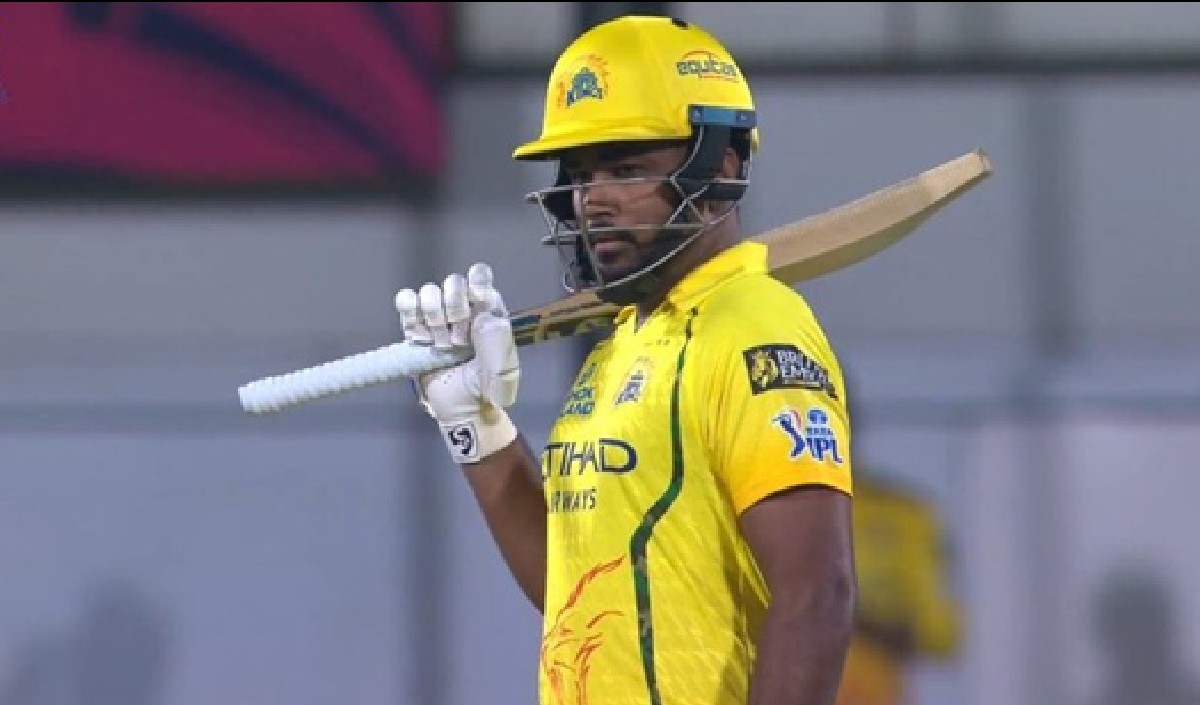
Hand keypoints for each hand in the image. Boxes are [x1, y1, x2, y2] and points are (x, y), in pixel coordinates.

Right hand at [395, 263, 519, 463]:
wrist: (460, 409)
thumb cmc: (486, 390)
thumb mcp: (503, 376)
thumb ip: (499, 347)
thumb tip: (483, 316)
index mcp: (488, 310)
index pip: (480, 277)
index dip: (475, 288)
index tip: (474, 314)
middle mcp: (464, 307)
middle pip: (453, 283)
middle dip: (455, 312)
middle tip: (459, 342)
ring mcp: (439, 316)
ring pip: (429, 292)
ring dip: (434, 319)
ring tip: (442, 346)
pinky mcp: (415, 326)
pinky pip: (406, 302)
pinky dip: (410, 313)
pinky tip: (420, 336)